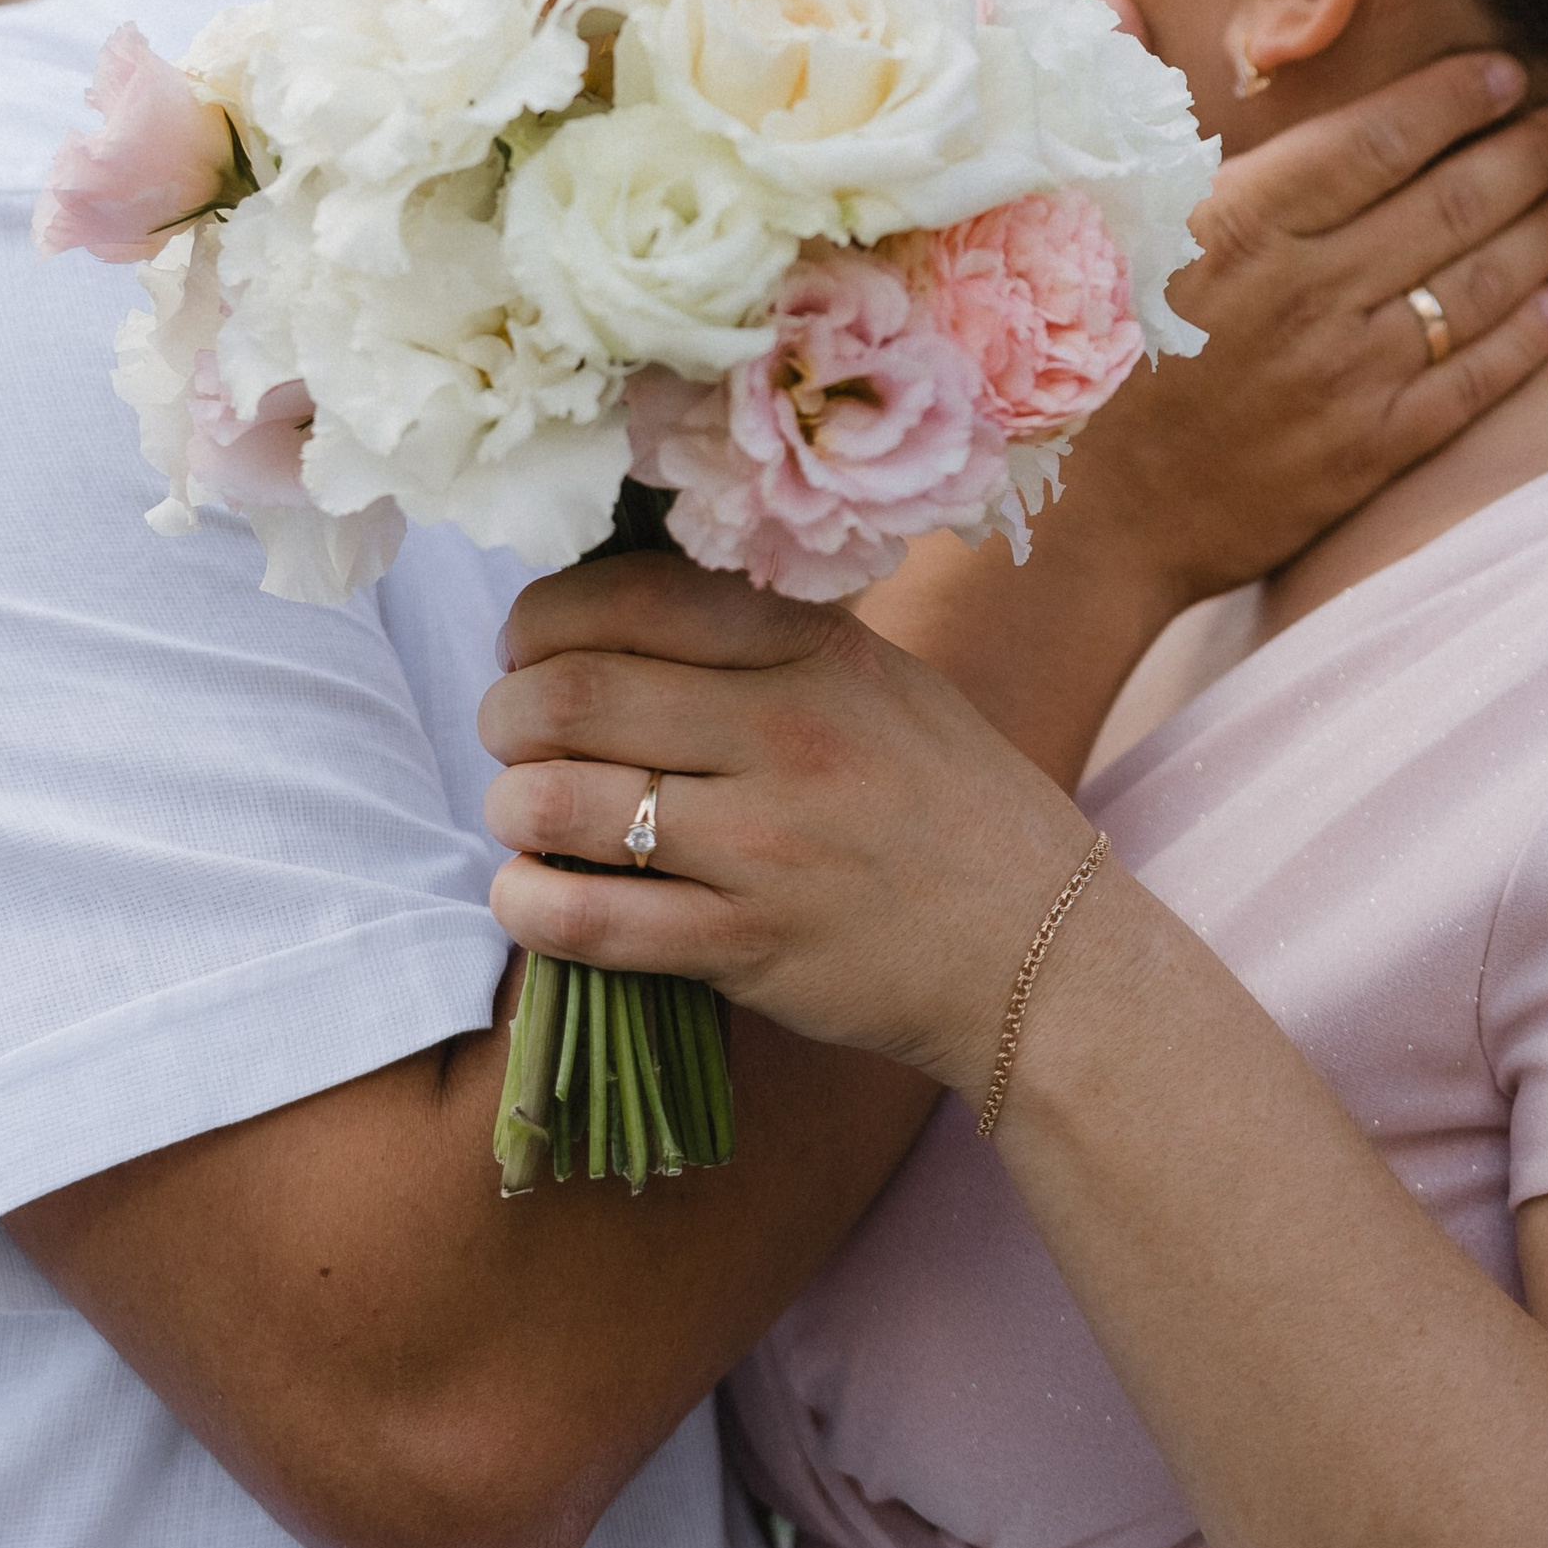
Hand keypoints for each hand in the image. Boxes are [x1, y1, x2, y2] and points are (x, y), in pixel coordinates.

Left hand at [483, 554, 1060, 1097]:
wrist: (1041, 952)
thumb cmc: (946, 802)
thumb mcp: (878, 678)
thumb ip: (762, 637)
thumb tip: (615, 604)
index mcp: (814, 648)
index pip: (633, 595)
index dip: (545, 616)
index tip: (527, 643)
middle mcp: (787, 732)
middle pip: (574, 693)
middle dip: (506, 710)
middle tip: (508, 729)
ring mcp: (766, 846)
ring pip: (561, 803)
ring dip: (509, 804)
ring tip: (522, 810)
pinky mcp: (749, 949)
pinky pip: (591, 921)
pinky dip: (528, 904)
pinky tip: (529, 894)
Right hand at [1092, 50, 1547, 611]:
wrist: (1079, 519)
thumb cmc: (1070, 350)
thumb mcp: (1077, 209)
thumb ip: (1115, 90)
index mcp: (1237, 220)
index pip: (1374, 138)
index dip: (1455, 97)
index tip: (1513, 68)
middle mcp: (1304, 290)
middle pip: (1448, 200)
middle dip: (1532, 150)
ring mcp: (1343, 375)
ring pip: (1476, 284)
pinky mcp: (1365, 453)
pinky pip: (1469, 384)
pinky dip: (1525, 341)